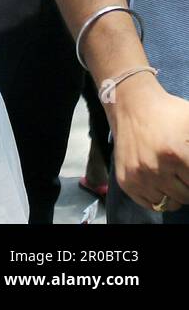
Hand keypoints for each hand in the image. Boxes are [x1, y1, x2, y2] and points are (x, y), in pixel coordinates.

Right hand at [110, 74, 188, 211]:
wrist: (132, 104)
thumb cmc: (169, 113)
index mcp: (177, 153)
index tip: (188, 165)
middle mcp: (156, 168)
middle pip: (187, 196)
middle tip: (183, 169)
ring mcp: (139, 176)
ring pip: (170, 203)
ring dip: (175, 192)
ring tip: (172, 173)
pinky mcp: (126, 181)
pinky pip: (151, 205)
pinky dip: (158, 197)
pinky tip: (159, 180)